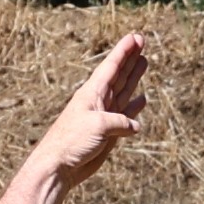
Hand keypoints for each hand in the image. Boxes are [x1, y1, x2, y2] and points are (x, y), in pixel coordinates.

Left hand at [31, 33, 148, 188]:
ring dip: (134, 76)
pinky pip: (126, 115)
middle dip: (131, 58)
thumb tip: (135, 126)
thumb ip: (120, 121)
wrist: (59, 167)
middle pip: (120, 74)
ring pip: (124, 90)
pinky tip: (142, 98)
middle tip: (143, 40)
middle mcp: (99, 100)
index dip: (124, 51)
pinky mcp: (109, 133)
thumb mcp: (98, 126)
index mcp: (93, 92)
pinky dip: (135, 107)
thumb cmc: (71, 141)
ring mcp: (105, 116)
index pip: (112, 66)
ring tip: (144, 61)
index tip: (136, 36)